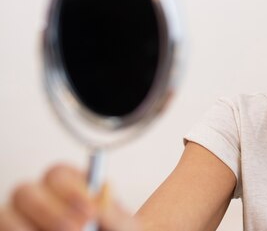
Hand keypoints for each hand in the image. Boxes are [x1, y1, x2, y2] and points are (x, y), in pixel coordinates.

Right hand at [0, 164, 138, 230]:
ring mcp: (20, 221)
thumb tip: (100, 202)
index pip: (58, 175)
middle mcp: (39, 202)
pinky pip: (4, 230)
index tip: (92, 210)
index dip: (72, 191)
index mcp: (68, 190)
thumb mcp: (121, 228)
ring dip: (31, 226)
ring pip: (6, 213)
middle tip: (79, 228)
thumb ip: (114, 214)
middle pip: (25, 190)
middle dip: (50, 211)